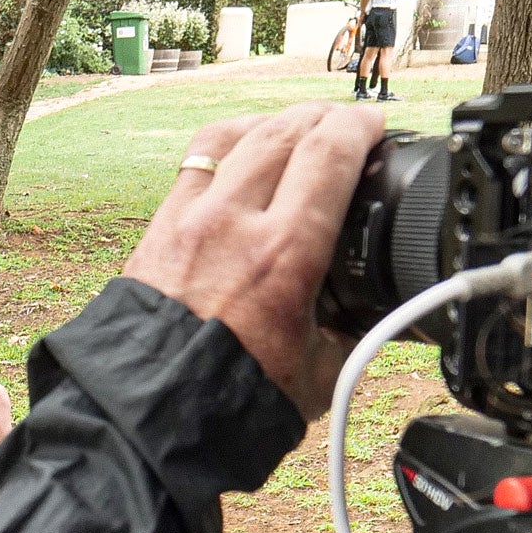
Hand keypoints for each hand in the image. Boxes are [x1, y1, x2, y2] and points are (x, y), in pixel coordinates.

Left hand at [122, 102, 381, 419]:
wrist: (148, 414)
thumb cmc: (231, 400)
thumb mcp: (322, 372)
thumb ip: (357, 332)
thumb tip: (383, 318)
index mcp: (284, 253)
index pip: (329, 154)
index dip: (360, 126)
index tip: (376, 126)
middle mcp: (233, 222)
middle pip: (286, 132)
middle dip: (324, 118)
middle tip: (346, 123)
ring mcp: (190, 218)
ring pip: (239, 135)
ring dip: (277, 122)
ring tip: (301, 127)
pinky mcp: (160, 226)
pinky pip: (198, 157)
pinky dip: (230, 142)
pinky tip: (245, 148)